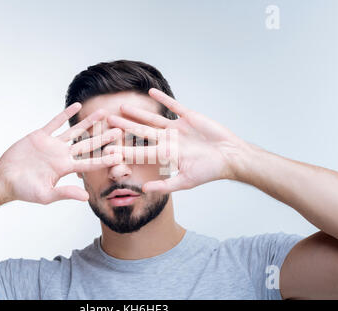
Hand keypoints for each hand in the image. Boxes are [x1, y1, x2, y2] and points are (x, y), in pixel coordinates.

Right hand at [0, 103, 122, 203]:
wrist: (4, 179)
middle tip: (119, 130)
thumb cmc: (23, 190)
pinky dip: (65, 114)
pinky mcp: (40, 136)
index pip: (89, 163)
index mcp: (65, 168)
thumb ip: (65, 193)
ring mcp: (52, 144)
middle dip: (103, 137)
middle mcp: (62, 155)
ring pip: (74, 130)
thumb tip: (86, 197)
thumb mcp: (46, 195)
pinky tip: (76, 106)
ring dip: (89, 122)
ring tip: (103, 113)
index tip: (120, 155)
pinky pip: (55, 122)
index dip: (105, 159)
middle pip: (87, 144)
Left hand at [106, 88, 249, 192]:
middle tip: (108, 122)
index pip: (140, 151)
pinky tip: (150, 92)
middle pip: (141, 132)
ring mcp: (177, 128)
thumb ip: (164, 184)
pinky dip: (163, 99)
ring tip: (122, 106)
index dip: (124, 149)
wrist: (230, 156)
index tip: (108, 148)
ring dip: (138, 112)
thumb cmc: (209, 170)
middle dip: (125, 127)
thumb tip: (144, 190)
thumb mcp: (185, 182)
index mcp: (165, 155)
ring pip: (153, 119)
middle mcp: (168, 140)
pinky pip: (173, 106)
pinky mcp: (188, 117)